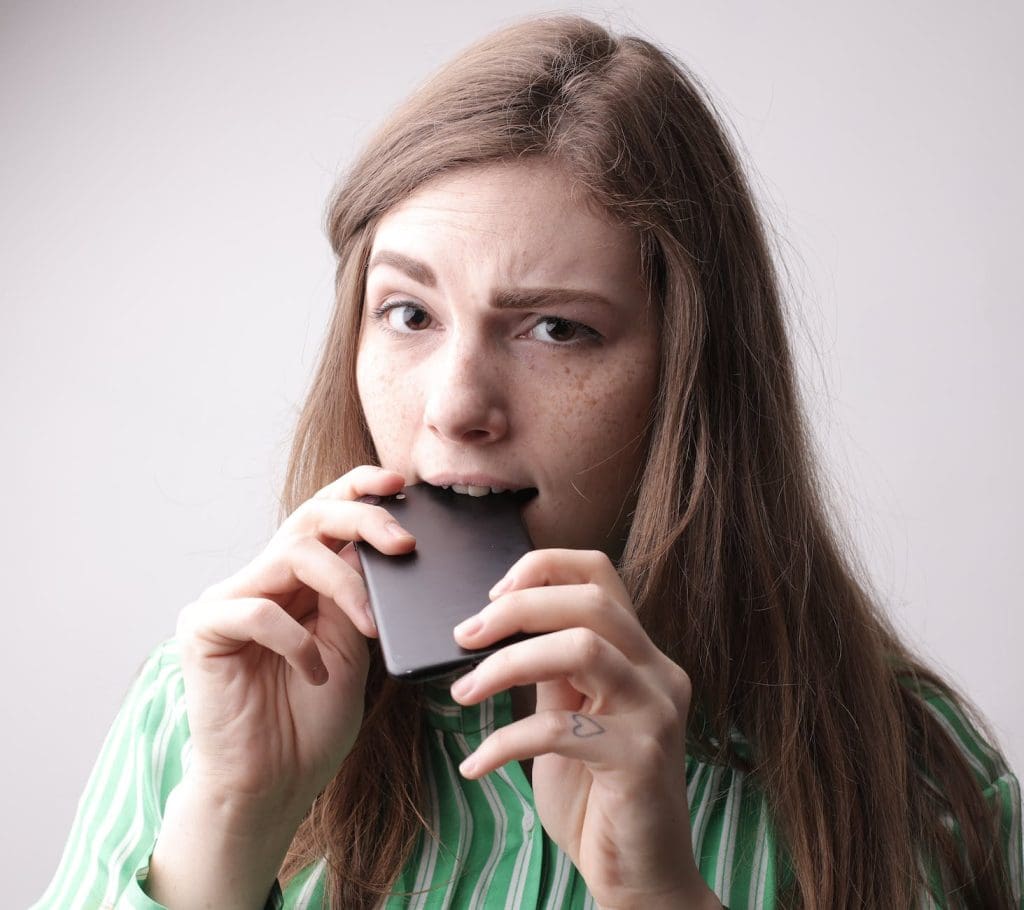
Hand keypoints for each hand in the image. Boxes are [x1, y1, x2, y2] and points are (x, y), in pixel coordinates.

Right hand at [174, 465, 414, 821]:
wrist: (273, 786)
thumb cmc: (312, 722)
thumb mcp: (352, 650)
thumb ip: (357, 597)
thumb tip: (377, 547)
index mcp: (299, 582)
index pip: (325, 516)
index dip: (359, 489)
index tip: (401, 484)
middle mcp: (262, 580)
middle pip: (311, 518)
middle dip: (363, 519)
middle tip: (403, 544)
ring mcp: (229, 599)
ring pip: (291, 554)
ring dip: (345, 587)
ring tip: (369, 630)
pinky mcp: (202, 627)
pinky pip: (257, 610)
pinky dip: (296, 640)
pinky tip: (313, 673)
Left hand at [451, 549, 716, 909]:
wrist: (641, 877)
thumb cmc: (596, 796)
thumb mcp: (567, 718)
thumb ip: (548, 671)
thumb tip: (494, 628)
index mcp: (639, 654)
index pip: (599, 574)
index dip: (543, 566)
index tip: (492, 593)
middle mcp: (658, 672)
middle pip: (590, 600)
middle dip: (516, 608)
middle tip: (464, 635)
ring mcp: (655, 713)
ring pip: (581, 648)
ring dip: (507, 664)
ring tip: (463, 692)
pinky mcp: (641, 759)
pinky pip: (559, 729)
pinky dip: (504, 741)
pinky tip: (475, 764)